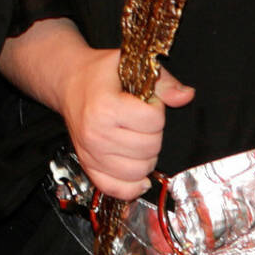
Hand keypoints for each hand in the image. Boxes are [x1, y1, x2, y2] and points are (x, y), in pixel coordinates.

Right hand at [58, 49, 194, 200]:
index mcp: (106, 107)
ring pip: (139, 171)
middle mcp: (96, 135)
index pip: (154, 121)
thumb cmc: (99, 73)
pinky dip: (132, 185)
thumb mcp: (130, 65)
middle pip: (150, 147)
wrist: (68, 81)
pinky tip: (138, 172)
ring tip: (138, 137)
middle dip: (154, 132)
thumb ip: (163, 82)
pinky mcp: (88, 167)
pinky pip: (117, 189)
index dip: (157, 108)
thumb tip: (186, 96)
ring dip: (147, 156)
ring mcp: (91, 154)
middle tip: (142, 119)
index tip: (146, 101)